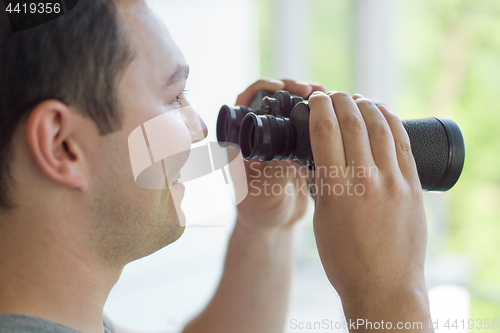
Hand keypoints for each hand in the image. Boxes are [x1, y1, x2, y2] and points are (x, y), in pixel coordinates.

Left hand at [229, 78, 324, 229]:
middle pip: (271, 98)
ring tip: (326, 96)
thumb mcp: (265, 191)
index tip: (280, 87)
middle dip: (291, 88)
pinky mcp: (296, 147)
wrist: (275, 225)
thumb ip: (277, 171)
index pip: (245, 101)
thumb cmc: (260, 212)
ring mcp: (277, 140)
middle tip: (310, 89)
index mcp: (241, 141)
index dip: (261, 88)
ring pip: (290, 108)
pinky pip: (306, 125)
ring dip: (308, 100)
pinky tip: (335, 114)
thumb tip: (295, 152)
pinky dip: (320, 116)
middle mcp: (257, 136)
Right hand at [307, 91, 430, 324]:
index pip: (325, 132)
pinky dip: (392, 122)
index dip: (320, 107)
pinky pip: (403, 145)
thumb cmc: (345, 260)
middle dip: (341, 100)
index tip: (316, 98)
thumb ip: (324, 185)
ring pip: (380, 128)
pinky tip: (383, 114)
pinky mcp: (413, 188)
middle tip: (334, 95)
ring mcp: (393, 182)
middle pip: (353, 123)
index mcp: (336, 189)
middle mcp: (365, 180)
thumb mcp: (322, 220)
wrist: (384, 287)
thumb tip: (323, 158)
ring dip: (367, 106)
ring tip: (357, 99)